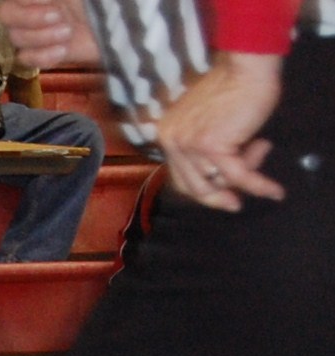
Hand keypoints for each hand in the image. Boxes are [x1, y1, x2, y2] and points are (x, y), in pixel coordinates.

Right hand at [0, 0, 99, 67]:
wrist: (124, 26)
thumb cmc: (104, 3)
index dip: (26, 1)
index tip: (51, 0)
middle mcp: (35, 8)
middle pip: (6, 16)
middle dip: (30, 18)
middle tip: (58, 16)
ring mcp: (39, 32)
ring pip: (17, 39)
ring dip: (42, 37)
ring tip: (68, 32)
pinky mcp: (47, 53)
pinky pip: (27, 59)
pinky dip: (44, 56)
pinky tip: (63, 50)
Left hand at [156, 52, 285, 211]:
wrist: (245, 66)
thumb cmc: (232, 88)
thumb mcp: (207, 120)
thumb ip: (205, 147)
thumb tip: (222, 177)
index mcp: (167, 135)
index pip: (180, 177)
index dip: (202, 190)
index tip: (221, 198)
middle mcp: (172, 141)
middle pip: (193, 186)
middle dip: (218, 196)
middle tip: (235, 203)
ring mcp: (190, 144)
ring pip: (218, 181)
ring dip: (244, 174)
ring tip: (262, 149)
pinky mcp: (213, 145)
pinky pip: (240, 175)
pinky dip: (259, 185)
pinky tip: (274, 191)